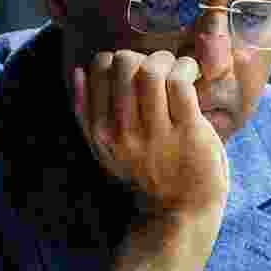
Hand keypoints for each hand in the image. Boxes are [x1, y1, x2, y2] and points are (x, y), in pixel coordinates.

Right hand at [73, 50, 228, 217]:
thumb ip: (88, 115)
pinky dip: (187, 69)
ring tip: (177, 70)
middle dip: (142, 55)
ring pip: (151, 69)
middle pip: (122, 62)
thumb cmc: (145, 177)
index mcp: (100, 131)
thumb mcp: (105, 152)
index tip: (134, 71)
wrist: (178, 215)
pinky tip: (193, 76)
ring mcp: (155, 132)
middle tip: (159, 69)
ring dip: (167, 60)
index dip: (117, 59)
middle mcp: (122, 131)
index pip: (96, 69)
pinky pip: (180, 82)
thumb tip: (78, 71)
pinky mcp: (187, 131)